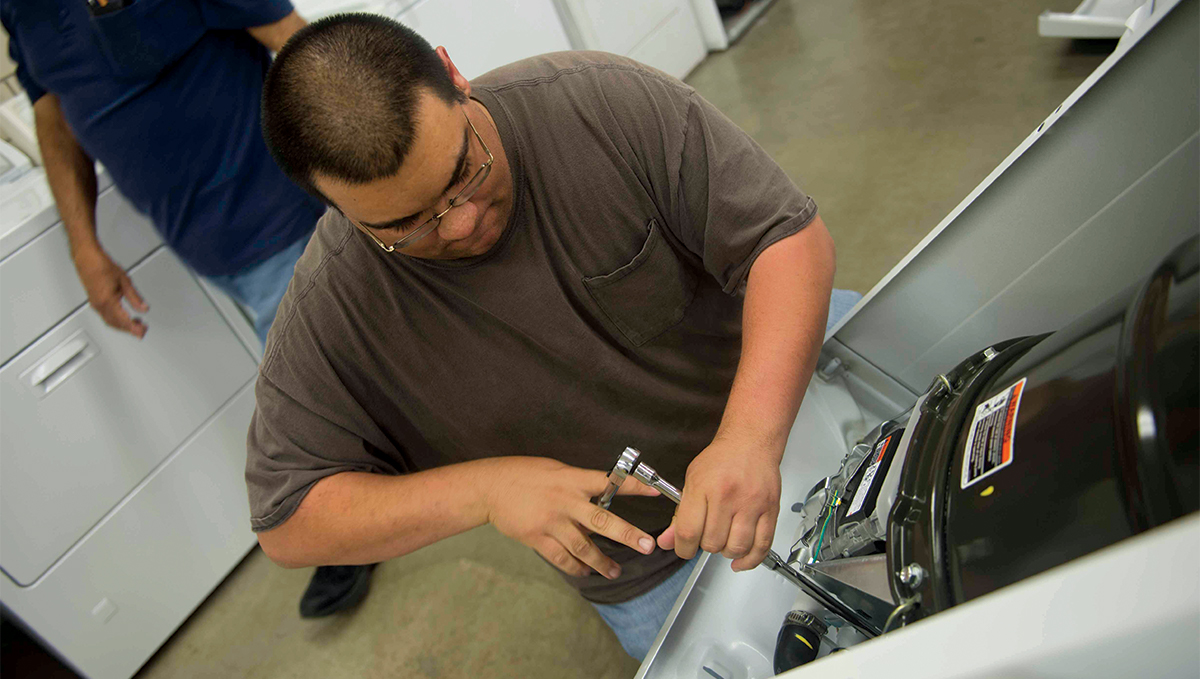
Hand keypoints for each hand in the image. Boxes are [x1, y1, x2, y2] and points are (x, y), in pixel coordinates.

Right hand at [73, 245, 148, 337]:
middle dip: (130, 329)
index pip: (123, 320)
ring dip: (123, 326)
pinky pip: (106, 316)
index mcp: (108, 301)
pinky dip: (116, 320)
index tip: (142, 332)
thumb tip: (143, 308)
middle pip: (116, 324)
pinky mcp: (94, 302)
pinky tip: (124, 317)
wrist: (87, 259)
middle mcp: (100, 305)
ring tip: (136, 324)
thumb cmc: (103, 266)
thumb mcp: (125, 281)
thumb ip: (135, 298)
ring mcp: (95, 304)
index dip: (134, 328)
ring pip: (110, 322)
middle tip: (142, 330)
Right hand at [483, 457, 659, 578]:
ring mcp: (551, 522)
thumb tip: (601, 504)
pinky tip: (585, 572)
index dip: (634, 486)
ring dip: (602, 562)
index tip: (656, 490)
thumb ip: (579, 487)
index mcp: (572, 480)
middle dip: (627, 534)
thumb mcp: (557, 471)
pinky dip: (575, 567)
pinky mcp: (537, 538)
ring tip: (615, 571)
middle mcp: (565, 501)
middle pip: (602, 520)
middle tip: (647, 546)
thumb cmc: (525, 475)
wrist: (491, 487)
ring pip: (583, 546)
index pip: (609, 482)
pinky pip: (561, 557)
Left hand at [657, 435, 781, 571]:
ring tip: (724, 541)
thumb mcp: (692, 480)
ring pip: (736, 548)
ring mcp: (751, 504)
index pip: (688, 532)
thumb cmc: (722, 459)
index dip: (683, 549)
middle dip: (706, 546)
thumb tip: (667, 541)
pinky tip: (741, 560)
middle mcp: (728, 496)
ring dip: (726, 552)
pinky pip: (762, 545)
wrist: (751, 441)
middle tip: (707, 536)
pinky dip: (750, 560)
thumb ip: (680, 515)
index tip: (684, 549)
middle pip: (712, 543)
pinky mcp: (770, 510)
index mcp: (703, 487)